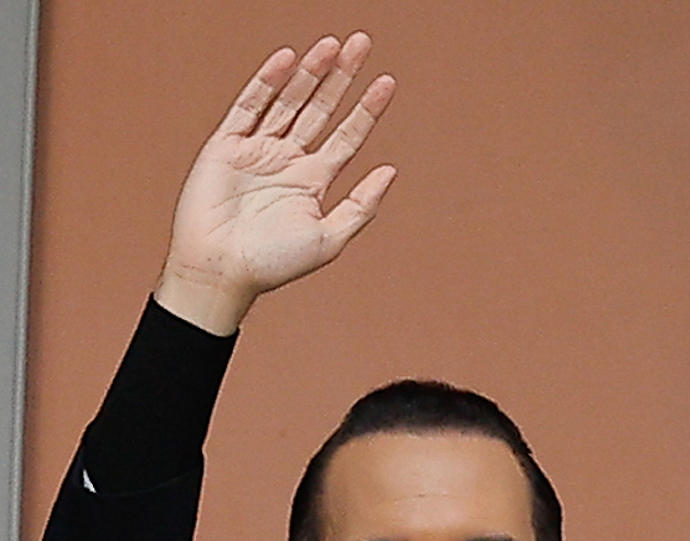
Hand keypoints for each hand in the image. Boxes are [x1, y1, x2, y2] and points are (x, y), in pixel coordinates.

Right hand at [154, 33, 396, 334]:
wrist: (221, 270)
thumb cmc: (274, 263)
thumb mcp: (329, 238)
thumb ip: (361, 205)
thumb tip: (391, 171)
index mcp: (314, 181)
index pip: (347, 135)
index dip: (367, 109)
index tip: (387, 82)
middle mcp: (288, 160)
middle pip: (321, 108)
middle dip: (342, 78)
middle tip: (362, 43)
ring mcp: (257, 149)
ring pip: (289, 101)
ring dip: (310, 72)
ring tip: (333, 45)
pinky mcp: (226, 144)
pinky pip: (249, 106)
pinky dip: (267, 83)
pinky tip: (287, 60)